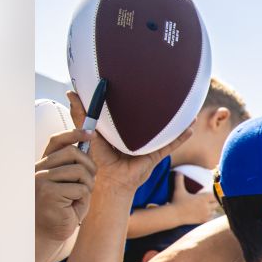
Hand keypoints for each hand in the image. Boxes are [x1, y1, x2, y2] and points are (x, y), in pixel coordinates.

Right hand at [35, 128, 96, 243]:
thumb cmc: (62, 210)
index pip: (57, 141)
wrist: (48, 234)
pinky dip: (83, 198)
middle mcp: (39, 169)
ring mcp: (42, 180)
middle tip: (89, 182)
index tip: (91, 133)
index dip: (75, 133)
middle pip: (73, 153)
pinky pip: (80, 188)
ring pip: (79, 171)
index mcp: (44, 165)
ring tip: (79, 197)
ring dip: (88, 185)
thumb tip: (89, 145)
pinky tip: (72, 206)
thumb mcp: (70, 185)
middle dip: (90, 166)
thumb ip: (76, 168)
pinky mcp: (49, 192)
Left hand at [67, 90, 192, 193]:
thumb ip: (80, 115)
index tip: (133, 81)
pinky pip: (171, 144)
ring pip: (164, 130)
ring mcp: (148, 145)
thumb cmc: (97, 159)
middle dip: (157, 107)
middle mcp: (137, 136)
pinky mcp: (155, 155)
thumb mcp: (88, 132)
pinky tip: (190, 126)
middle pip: (148, 119)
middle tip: (162, 87)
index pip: (127, 111)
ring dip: (175, 120)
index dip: (130, 97)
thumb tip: (70, 93)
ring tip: (185, 107)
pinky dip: (181, 136)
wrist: (110, 180)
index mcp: (121, 130)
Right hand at [170, 172, 220, 224]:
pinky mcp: (203, 221)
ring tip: (208, 207)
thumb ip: (179, 179)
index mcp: (203, 198)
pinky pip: (211, 218)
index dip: (214, 195)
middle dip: (213, 202)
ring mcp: (206, 214)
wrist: (174, 215)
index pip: (215, 196)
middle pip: (216, 204)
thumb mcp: (178, 189)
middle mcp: (206, 206)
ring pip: (214, 211)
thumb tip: (178, 172)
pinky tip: (206, 214)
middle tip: (210, 200)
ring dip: (212, 209)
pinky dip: (209, 216)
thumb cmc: (176, 202)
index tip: (212, 195)